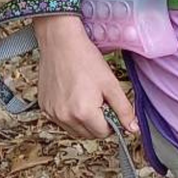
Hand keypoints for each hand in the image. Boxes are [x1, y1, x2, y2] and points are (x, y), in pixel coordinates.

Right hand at [36, 18, 137, 143]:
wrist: (60, 42)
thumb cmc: (85, 59)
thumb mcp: (111, 84)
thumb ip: (124, 110)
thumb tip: (133, 129)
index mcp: (83, 113)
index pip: (103, 133)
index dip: (111, 122)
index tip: (110, 107)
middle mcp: (65, 117)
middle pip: (88, 135)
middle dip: (97, 123)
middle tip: (99, 101)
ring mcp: (52, 113)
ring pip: (74, 130)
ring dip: (83, 121)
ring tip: (85, 98)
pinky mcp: (44, 107)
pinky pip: (61, 121)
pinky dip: (69, 115)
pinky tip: (72, 96)